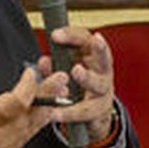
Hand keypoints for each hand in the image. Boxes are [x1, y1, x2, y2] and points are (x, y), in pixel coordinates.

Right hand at [0, 43, 68, 147]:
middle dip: (48, 94)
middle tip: (61, 80)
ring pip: (31, 129)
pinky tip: (37, 120)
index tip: (30, 73)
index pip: (18, 100)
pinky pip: (23, 142)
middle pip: (32, 113)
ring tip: (57, 97)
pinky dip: (33, 129)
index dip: (29, 85)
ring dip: (44, 112)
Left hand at [38, 27, 117, 141]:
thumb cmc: (80, 84)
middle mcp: (103, 71)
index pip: (86, 39)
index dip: (71, 36)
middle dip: (99, 49)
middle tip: (83, 43)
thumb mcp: (67, 69)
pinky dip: (69, 112)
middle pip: (104, 57)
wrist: (95, 112)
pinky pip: (85, 111)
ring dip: (87, 77)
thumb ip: (55, 64)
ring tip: (76, 71)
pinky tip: (55, 112)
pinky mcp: (100, 111)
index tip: (54, 35)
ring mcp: (104, 91)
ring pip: (98, 84)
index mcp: (93, 56)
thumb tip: (43, 62)